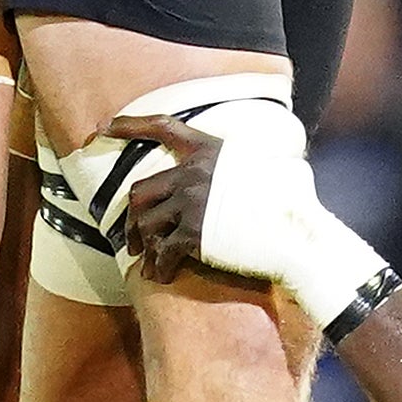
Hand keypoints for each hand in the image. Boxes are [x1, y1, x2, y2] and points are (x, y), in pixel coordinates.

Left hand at [108, 106, 377, 320]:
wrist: (298, 237)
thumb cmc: (294, 205)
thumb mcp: (273, 166)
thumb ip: (248, 161)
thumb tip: (258, 157)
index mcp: (212, 149)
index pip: (162, 127)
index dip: (129, 125)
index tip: (102, 127)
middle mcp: (196, 171)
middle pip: (141, 190)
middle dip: (131, 219)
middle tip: (132, 241)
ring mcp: (193, 201)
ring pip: (145, 222)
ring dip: (143, 246)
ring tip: (146, 262)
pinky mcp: (195, 233)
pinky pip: (163, 250)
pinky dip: (160, 266)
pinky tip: (162, 277)